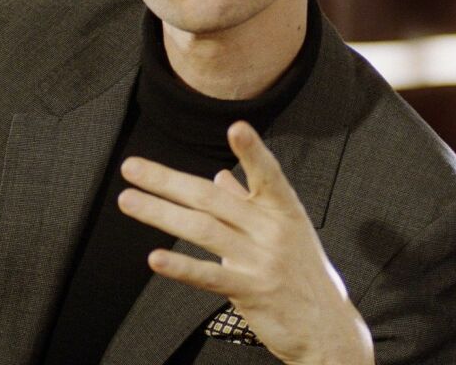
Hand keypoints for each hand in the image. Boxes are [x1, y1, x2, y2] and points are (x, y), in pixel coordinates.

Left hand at [118, 121, 373, 364]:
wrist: (327, 328)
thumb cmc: (303, 275)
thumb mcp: (287, 231)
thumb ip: (252, 201)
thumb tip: (222, 174)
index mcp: (283, 210)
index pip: (268, 175)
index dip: (253, 151)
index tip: (236, 128)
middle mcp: (273, 231)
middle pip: (212, 198)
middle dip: (167, 180)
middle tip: (132, 167)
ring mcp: (263, 261)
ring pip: (203, 230)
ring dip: (160, 214)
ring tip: (128, 201)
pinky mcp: (252, 292)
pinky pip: (210, 276)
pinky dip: (181, 266)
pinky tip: (155, 257)